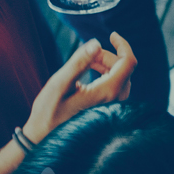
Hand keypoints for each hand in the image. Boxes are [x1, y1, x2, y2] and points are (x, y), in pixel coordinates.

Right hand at [23, 33, 137, 144]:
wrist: (45, 139)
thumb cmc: (48, 113)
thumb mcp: (59, 84)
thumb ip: (78, 62)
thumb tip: (97, 43)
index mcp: (108, 92)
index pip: (129, 61)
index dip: (123, 44)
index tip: (111, 34)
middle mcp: (116, 99)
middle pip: (123, 67)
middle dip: (106, 55)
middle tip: (83, 56)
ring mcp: (114, 106)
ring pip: (119, 75)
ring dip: (105, 65)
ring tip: (83, 65)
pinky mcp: (108, 109)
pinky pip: (114, 85)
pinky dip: (104, 74)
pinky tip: (87, 75)